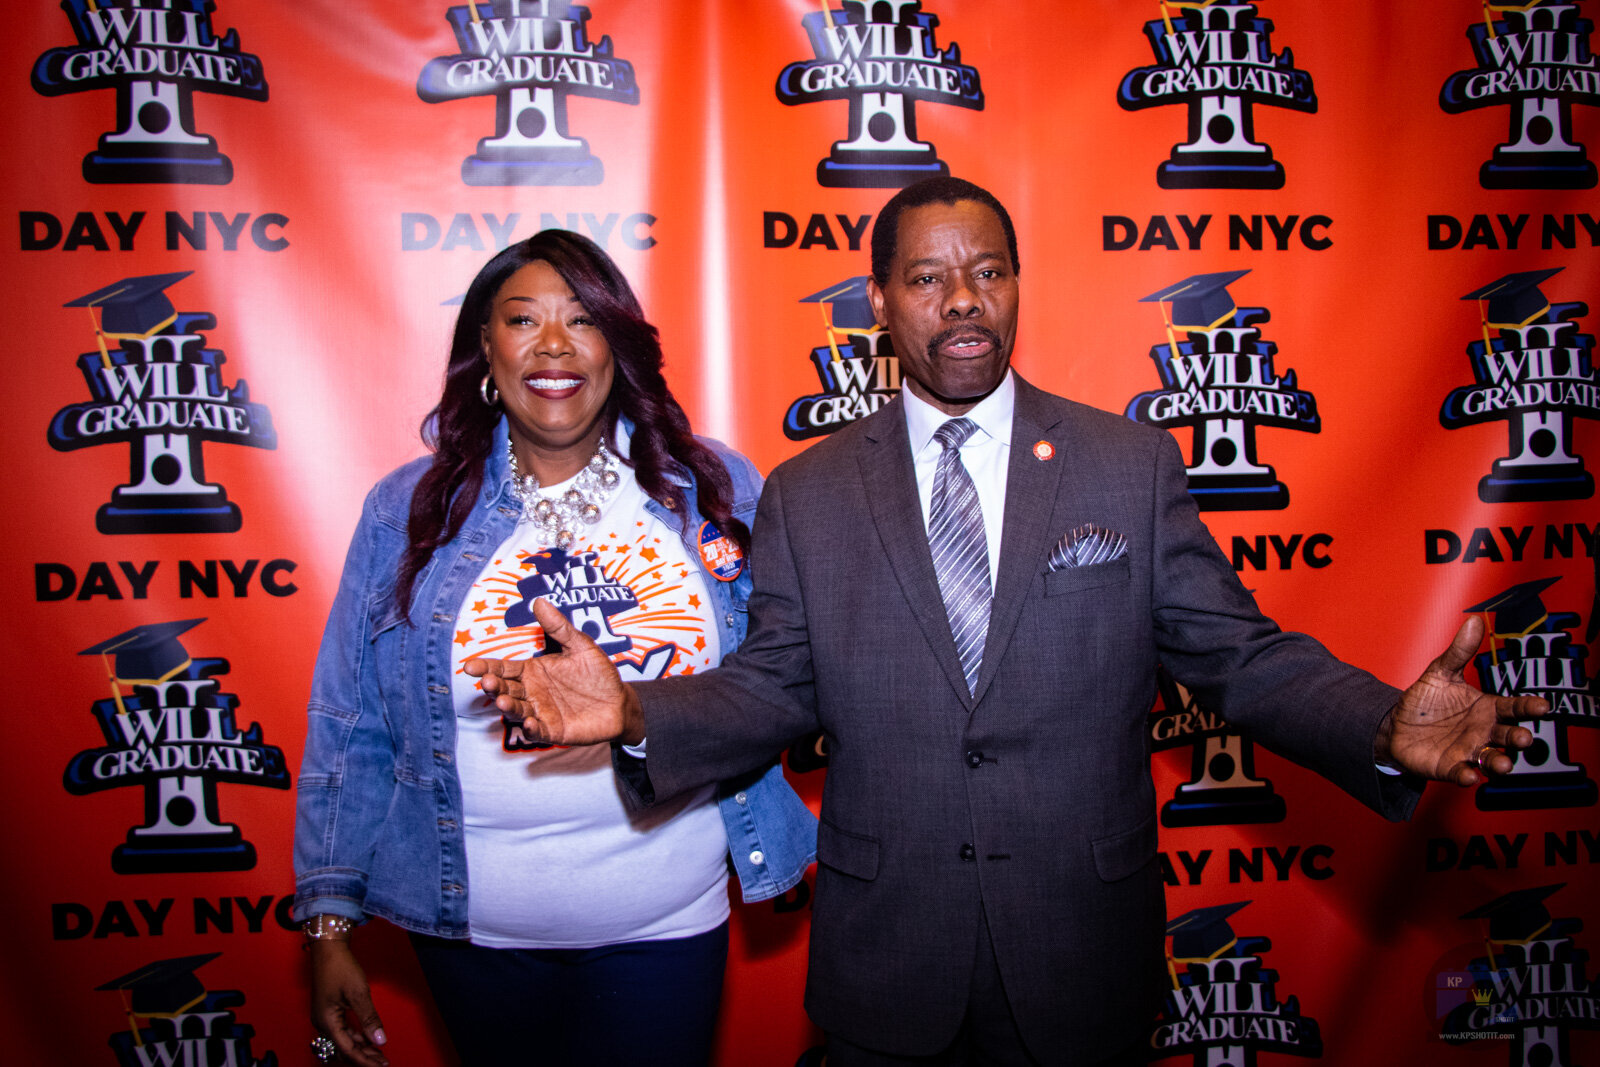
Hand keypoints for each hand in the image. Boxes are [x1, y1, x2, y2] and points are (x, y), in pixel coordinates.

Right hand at [309, 940, 388, 1066]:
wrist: (328, 948)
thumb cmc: (340, 967)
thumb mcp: (358, 993)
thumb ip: (369, 1019)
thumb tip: (380, 1040)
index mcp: (327, 1022)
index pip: (348, 1050)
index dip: (366, 1060)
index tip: (382, 1065)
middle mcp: (322, 1023)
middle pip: (344, 1049)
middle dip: (364, 1057)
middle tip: (383, 1062)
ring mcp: (324, 1018)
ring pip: (343, 1041)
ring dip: (360, 1048)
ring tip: (378, 1054)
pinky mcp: (328, 1012)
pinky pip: (342, 1031)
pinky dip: (356, 1037)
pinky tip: (368, 1039)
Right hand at [463, 598, 643, 745]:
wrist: (620, 701)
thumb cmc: (598, 673)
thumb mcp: (580, 645)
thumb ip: (559, 627)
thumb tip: (538, 601)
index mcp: (533, 671)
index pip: (504, 668)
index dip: (486, 667)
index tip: (469, 666)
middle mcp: (532, 692)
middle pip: (506, 689)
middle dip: (494, 686)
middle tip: (487, 682)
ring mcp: (541, 712)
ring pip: (518, 711)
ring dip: (509, 707)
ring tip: (503, 701)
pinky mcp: (553, 731)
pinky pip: (538, 732)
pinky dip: (532, 730)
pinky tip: (530, 724)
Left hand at [1376, 615, 1549, 785]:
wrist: (1395, 724)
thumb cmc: (1425, 700)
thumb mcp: (1440, 672)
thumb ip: (1458, 652)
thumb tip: (1474, 622)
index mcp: (1487, 708)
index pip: (1513, 708)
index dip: (1528, 708)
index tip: (1542, 707)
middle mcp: (1483, 732)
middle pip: (1508, 736)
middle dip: (1518, 738)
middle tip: (1524, 738)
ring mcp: (1468, 751)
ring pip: (1491, 760)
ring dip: (1499, 763)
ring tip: (1502, 764)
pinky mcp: (1450, 767)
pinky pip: (1462, 773)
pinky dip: (1466, 776)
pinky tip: (1468, 775)